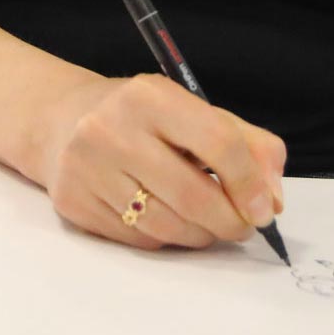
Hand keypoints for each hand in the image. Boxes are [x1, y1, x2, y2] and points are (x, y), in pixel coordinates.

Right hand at [30, 73, 286, 250]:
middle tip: (241, 227)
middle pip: (193, 195)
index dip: (250, 183)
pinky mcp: (73, 202)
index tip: (264, 209)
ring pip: (167, 225)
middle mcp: (111, 128)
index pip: (218, 143)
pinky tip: (166, 219)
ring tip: (207, 224)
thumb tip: (272, 198)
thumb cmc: (140, 117)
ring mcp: (87, 168)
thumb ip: (247, 144)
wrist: (60, 120)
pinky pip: (138, 238)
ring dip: (200, 235)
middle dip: (229, 221)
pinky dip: (165, 238)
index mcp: (150, 96)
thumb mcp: (191, 111)